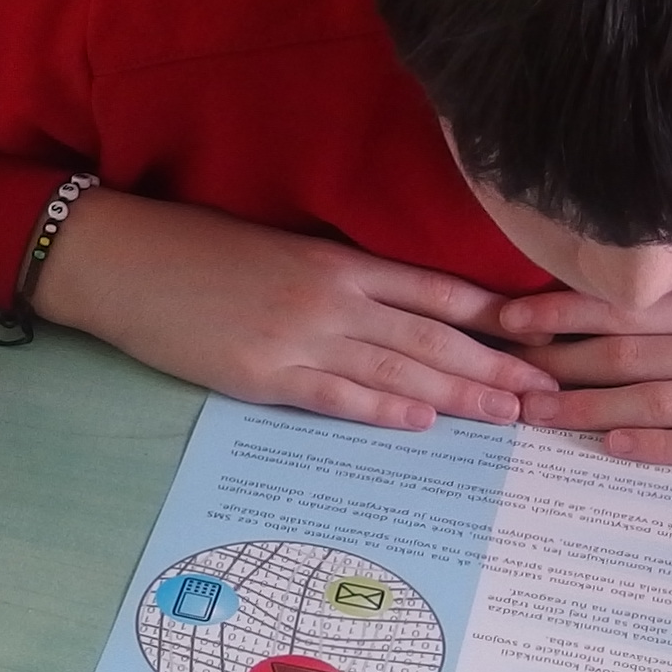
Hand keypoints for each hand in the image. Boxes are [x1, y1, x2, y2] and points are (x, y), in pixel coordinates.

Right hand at [32, 189, 542, 429]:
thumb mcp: (279, 251)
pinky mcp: (262, 373)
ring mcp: (298, 335)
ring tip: (508, 414)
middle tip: (548, 392)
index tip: (540, 340)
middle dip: (495, 366)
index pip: (436, 291)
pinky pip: (336, 394)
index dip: (493, 320)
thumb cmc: (196, 252)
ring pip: (397, 367)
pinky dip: (382, 408)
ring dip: (458, 394)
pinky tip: (423, 421)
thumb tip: (394, 309)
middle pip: (431, 334)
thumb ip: (338, 278)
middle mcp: (330, 295)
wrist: (123, 261)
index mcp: (337, 260)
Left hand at [497, 283, 671, 467]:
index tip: (505, 315)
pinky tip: (610, 447)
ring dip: (587, 407)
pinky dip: (656, 447)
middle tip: (494, 370)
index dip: (562, 310)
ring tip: (531, 414)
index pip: (631, 303)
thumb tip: (651, 315)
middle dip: (554, 362)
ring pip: (656, 400)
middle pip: (628, 352)